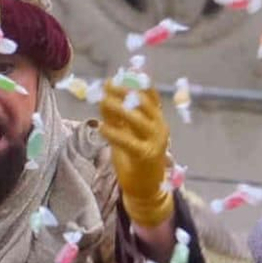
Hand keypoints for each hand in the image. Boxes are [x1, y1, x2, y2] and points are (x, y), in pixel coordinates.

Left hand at [97, 81, 173, 228]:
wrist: (146, 188)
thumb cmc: (134, 158)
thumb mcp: (126, 133)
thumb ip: (117, 117)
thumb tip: (103, 97)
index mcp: (158, 119)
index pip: (150, 95)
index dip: (134, 83)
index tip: (117, 75)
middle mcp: (160, 127)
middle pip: (143, 103)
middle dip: (124, 92)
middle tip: (106, 85)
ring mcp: (155, 141)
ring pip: (137, 119)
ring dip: (118, 108)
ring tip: (102, 100)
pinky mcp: (146, 155)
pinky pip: (128, 141)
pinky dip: (114, 133)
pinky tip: (101, 128)